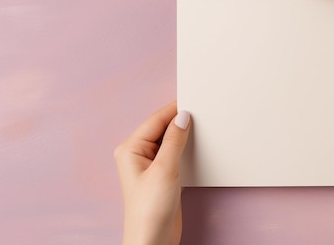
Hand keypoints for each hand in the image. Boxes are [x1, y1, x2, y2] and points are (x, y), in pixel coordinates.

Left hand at [114, 102, 190, 244]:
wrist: (153, 240)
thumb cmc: (149, 210)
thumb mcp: (165, 169)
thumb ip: (174, 140)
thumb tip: (183, 117)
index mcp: (130, 149)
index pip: (156, 120)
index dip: (175, 110)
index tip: (195, 101)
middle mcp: (138, 154)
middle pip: (162, 128)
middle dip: (181, 121)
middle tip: (202, 113)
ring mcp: (150, 165)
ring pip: (170, 140)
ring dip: (184, 135)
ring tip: (202, 128)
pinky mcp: (161, 175)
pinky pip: (175, 153)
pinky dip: (185, 148)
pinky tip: (196, 147)